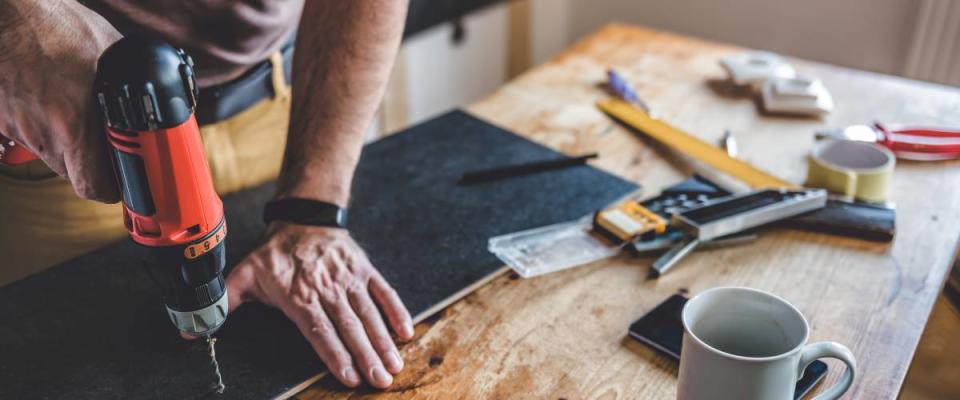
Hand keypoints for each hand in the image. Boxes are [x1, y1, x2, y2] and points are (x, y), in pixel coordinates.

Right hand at [0, 1, 120, 201]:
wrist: (6, 13)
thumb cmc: (56, 26)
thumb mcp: (112, 53)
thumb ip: (134, 81)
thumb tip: (162, 92)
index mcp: (74, 124)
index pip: (93, 186)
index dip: (112, 189)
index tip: (124, 181)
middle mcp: (43, 133)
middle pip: (73, 174)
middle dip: (92, 165)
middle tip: (106, 147)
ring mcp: (17, 127)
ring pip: (50, 154)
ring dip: (66, 144)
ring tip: (75, 113)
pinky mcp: (1, 119)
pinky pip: (26, 133)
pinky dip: (40, 125)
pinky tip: (49, 99)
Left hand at [226, 222, 413, 387]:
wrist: (304, 217)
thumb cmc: (274, 253)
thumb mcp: (244, 274)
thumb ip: (224, 302)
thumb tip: (191, 329)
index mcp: (299, 295)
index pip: (319, 330)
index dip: (334, 354)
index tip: (349, 376)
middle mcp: (327, 289)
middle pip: (349, 327)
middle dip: (367, 356)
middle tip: (381, 381)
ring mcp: (349, 279)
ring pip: (369, 314)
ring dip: (383, 341)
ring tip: (394, 366)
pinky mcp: (364, 271)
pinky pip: (383, 292)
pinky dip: (396, 311)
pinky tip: (406, 331)